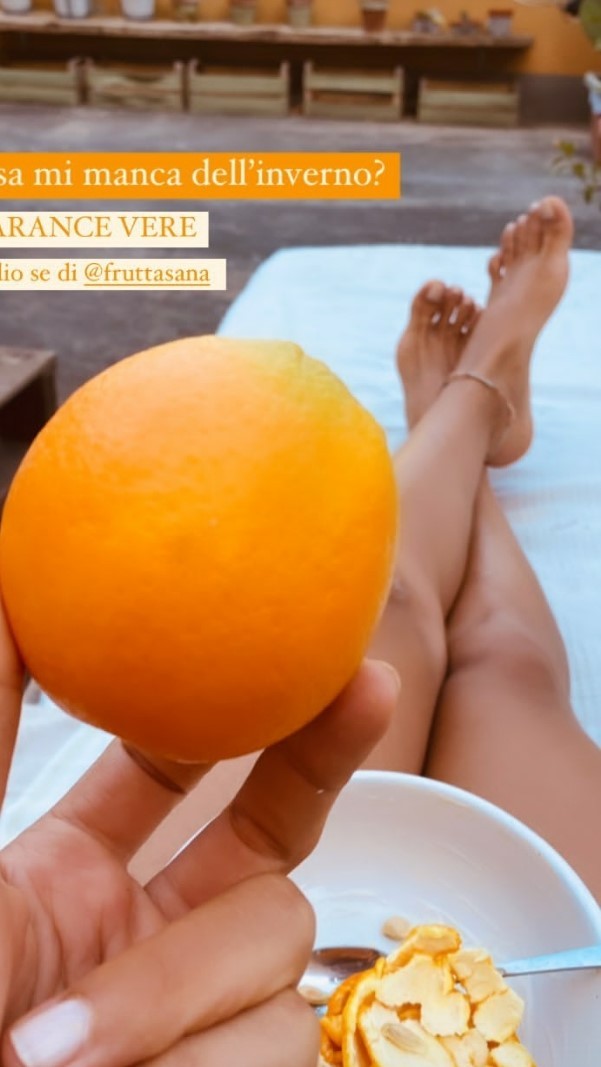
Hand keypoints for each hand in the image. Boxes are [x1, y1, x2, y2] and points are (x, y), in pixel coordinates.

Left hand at [0, 596, 397, 1066]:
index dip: (244, 707)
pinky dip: (198, 1063)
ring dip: (176, 997)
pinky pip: (280, 1044)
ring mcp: (192, 1027)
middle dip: (324, 753)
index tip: (304, 637)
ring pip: (275, 954)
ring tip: (57, 1051)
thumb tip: (11, 587)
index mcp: (72, 884)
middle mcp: (145, 948)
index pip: (186, 775)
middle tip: (368, 679)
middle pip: (274, 838)